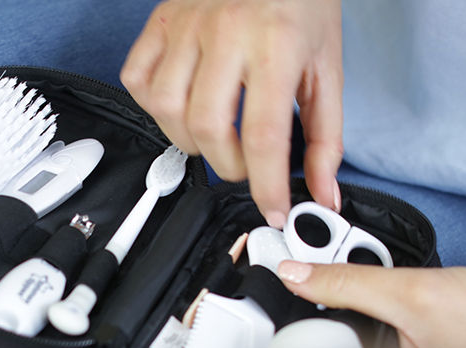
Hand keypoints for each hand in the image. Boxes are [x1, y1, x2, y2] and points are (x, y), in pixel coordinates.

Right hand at [120, 0, 344, 227]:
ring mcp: (186, 26)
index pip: (263, 134)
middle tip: (246, 166)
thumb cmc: (302, 4)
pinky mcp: (160, 21)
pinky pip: (137, 78)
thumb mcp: (328, 68)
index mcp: (276, 44)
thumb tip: (323, 192)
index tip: (273, 209)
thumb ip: (326, 136)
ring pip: (166, 107)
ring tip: (213, 137)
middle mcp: (226, 33)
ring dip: (188, 141)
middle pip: (208, 126)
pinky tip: (181, 107)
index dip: (266, 184)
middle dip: (227, 165)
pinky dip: (153, 106)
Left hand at [276, 261, 465, 347]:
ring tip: (362, 282)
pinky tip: (383, 292)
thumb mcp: (413, 291)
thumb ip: (348, 282)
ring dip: (349, 307)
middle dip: (325, 312)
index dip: (295, 331)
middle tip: (312, 273)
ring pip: (354, 338)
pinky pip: (377, 333)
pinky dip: (371, 310)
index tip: (272, 294)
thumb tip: (293, 273)